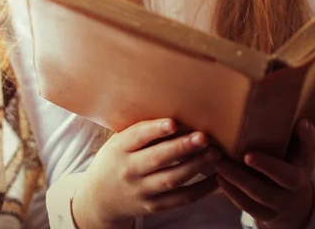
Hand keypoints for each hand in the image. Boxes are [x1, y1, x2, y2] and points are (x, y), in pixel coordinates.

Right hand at [72, 118, 219, 227]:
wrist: (99, 198)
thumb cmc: (116, 158)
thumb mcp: (120, 140)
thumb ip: (142, 129)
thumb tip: (177, 108)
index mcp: (120, 148)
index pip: (138, 136)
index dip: (156, 129)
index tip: (174, 122)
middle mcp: (129, 170)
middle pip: (158, 159)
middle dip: (182, 147)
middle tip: (204, 137)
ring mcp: (141, 190)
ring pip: (171, 180)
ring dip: (196, 166)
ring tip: (215, 153)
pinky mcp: (153, 206)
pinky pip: (180, 199)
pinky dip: (200, 190)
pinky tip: (216, 179)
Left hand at [215, 119, 314, 228]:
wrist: (295, 199)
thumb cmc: (296, 164)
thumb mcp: (305, 152)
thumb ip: (305, 137)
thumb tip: (302, 122)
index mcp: (300, 177)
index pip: (288, 175)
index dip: (269, 166)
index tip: (248, 155)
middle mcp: (289, 196)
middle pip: (268, 190)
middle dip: (249, 174)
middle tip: (228, 158)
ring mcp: (275, 207)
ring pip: (255, 198)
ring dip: (234, 181)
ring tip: (218, 163)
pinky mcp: (262, 214)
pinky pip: (246, 207)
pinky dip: (231, 192)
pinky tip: (219, 177)